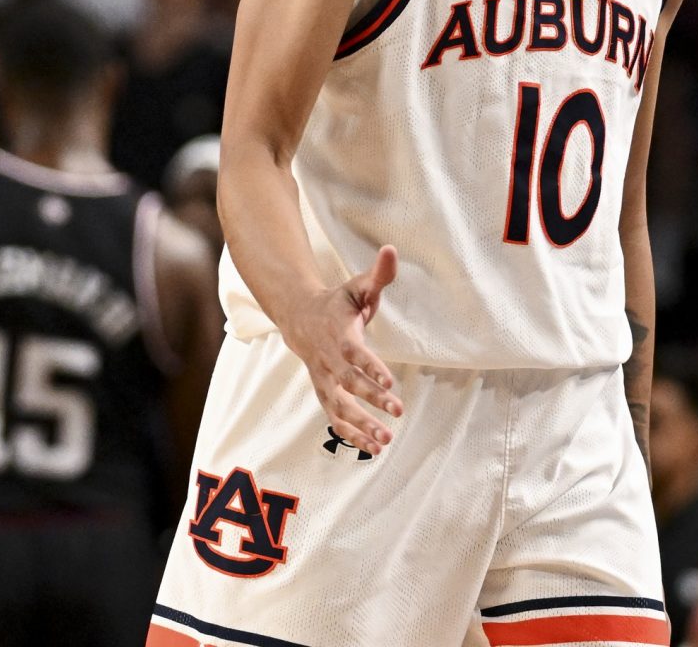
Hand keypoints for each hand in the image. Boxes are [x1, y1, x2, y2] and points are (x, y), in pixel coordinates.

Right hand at [280, 245, 403, 454]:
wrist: (300, 318)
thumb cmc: (337, 303)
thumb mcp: (357, 286)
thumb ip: (378, 274)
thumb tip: (392, 250)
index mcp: (339, 334)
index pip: (355, 354)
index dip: (371, 368)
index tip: (390, 382)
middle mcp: (329, 361)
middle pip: (349, 384)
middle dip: (372, 400)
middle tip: (397, 412)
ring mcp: (324, 380)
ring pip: (339, 407)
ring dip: (361, 426)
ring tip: (385, 441)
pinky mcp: (324, 393)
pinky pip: (335, 418)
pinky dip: (351, 434)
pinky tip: (372, 447)